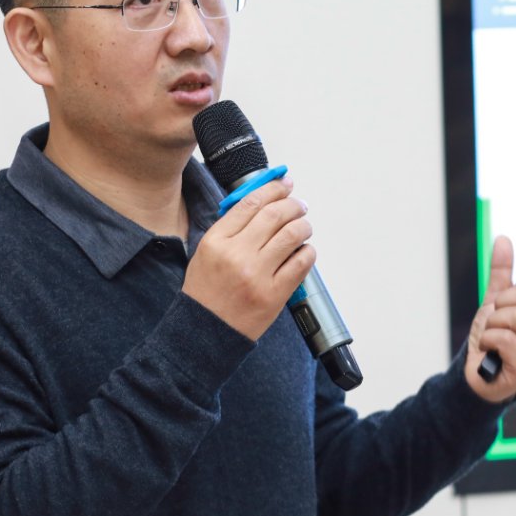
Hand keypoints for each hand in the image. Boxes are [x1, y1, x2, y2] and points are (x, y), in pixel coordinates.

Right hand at [182, 178, 314, 339]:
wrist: (206, 331)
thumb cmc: (207, 291)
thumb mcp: (207, 252)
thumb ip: (232, 227)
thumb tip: (264, 202)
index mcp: (217, 241)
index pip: (251, 203)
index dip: (273, 188)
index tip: (284, 184)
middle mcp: (237, 254)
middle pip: (275, 214)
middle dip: (293, 204)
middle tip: (299, 205)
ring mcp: (258, 275)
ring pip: (293, 234)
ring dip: (304, 225)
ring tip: (303, 226)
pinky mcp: (275, 294)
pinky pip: (302, 262)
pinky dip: (308, 251)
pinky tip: (304, 250)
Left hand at [465, 236, 515, 403]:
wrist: (477, 372)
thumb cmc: (492, 338)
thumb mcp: (496, 301)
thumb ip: (502, 272)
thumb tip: (503, 239)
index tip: (508, 302)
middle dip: (501, 304)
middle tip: (496, 321)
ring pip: (514, 316)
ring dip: (491, 324)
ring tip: (491, 336)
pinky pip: (504, 338)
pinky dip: (487, 340)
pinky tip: (489, 350)